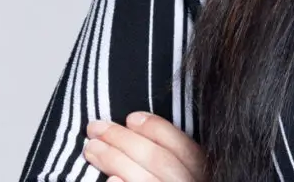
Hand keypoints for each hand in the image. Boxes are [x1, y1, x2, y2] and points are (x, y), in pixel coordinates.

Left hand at [83, 112, 206, 181]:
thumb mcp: (183, 177)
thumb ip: (173, 164)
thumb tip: (136, 132)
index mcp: (203, 177)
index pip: (183, 147)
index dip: (157, 129)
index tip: (131, 117)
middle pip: (159, 160)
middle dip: (124, 139)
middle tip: (96, 128)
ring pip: (144, 179)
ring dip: (114, 159)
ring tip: (90, 148)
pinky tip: (110, 181)